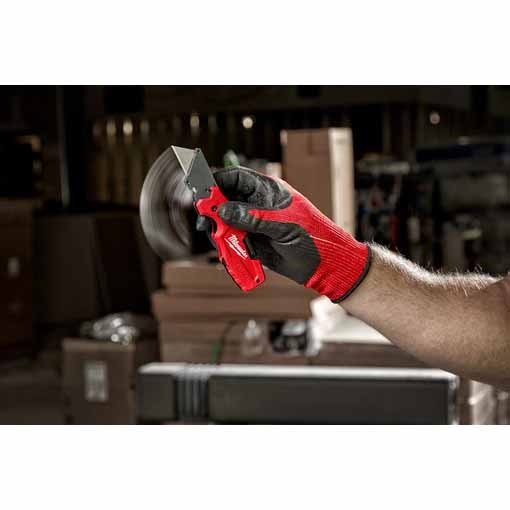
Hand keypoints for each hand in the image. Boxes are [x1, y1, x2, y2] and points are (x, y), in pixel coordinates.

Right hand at [198, 166, 370, 301]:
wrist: (324, 265)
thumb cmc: (312, 236)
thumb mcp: (282, 224)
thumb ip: (252, 217)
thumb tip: (223, 211)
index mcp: (267, 191)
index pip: (235, 178)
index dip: (216, 181)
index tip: (200, 191)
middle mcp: (257, 205)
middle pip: (225, 200)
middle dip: (212, 209)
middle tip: (205, 220)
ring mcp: (253, 224)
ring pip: (225, 222)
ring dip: (218, 230)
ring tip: (219, 238)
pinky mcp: (252, 243)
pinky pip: (232, 241)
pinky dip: (226, 246)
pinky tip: (227, 250)